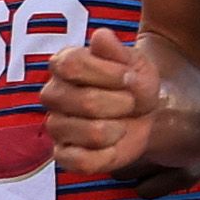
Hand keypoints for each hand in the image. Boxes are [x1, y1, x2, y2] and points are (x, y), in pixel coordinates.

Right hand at [44, 29, 164, 181]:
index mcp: (63, 64)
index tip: (129, 77)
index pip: (72, 66)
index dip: (108, 74)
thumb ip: (116, 51)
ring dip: (118, 129)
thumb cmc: (133, 84)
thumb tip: (101, 37)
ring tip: (122, 123)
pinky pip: (80, 162)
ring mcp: (56, 126)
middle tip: (130, 102)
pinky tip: (114, 144)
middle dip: (121, 103)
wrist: (146, 114)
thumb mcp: (133, 62)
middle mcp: (53, 94)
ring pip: (87, 133)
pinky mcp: (63, 155)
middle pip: (84, 101)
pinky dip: (107, 155)